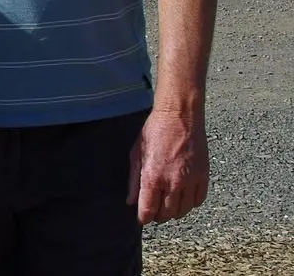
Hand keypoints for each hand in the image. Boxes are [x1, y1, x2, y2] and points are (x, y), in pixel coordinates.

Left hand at [128, 107, 209, 223]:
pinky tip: (183, 198)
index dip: (144, 218)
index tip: (142, 218)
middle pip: (167, 214)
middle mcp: (173, 183)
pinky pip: (198, 200)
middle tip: (154, 212)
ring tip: (167, 207)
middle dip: (158, 216)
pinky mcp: (203, 176)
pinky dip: (190, 204)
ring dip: (174, 212)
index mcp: (152, 177)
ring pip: (183, 210)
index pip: (148, 210)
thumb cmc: (154, 132)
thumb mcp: (136, 154)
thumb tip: (131, 201)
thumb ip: (133, 180)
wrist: (179, 117)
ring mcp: (191, 181)